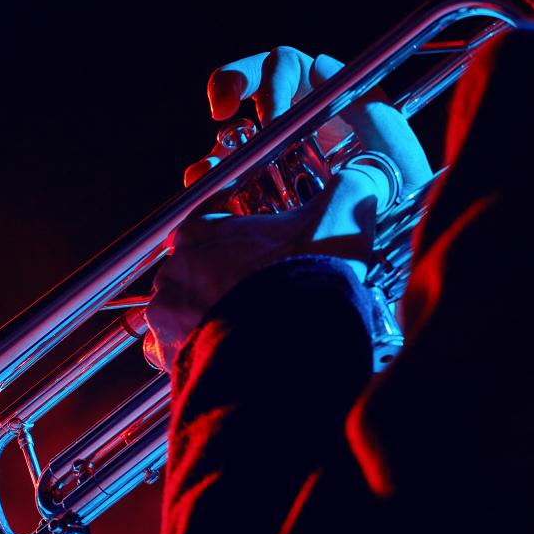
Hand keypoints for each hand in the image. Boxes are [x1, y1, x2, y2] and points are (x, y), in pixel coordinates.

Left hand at [147, 47, 431, 371]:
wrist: (291, 340)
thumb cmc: (308, 274)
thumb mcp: (339, 215)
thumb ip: (350, 189)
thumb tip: (366, 176)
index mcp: (200, 232)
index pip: (197, 227)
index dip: (222, 238)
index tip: (244, 250)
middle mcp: (175, 271)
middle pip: (186, 274)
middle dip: (213, 284)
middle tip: (251, 296)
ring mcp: (167, 315)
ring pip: (175, 315)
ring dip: (201, 320)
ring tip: (240, 330)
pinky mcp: (170, 356)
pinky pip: (173, 355)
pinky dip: (196, 356)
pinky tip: (226, 357)